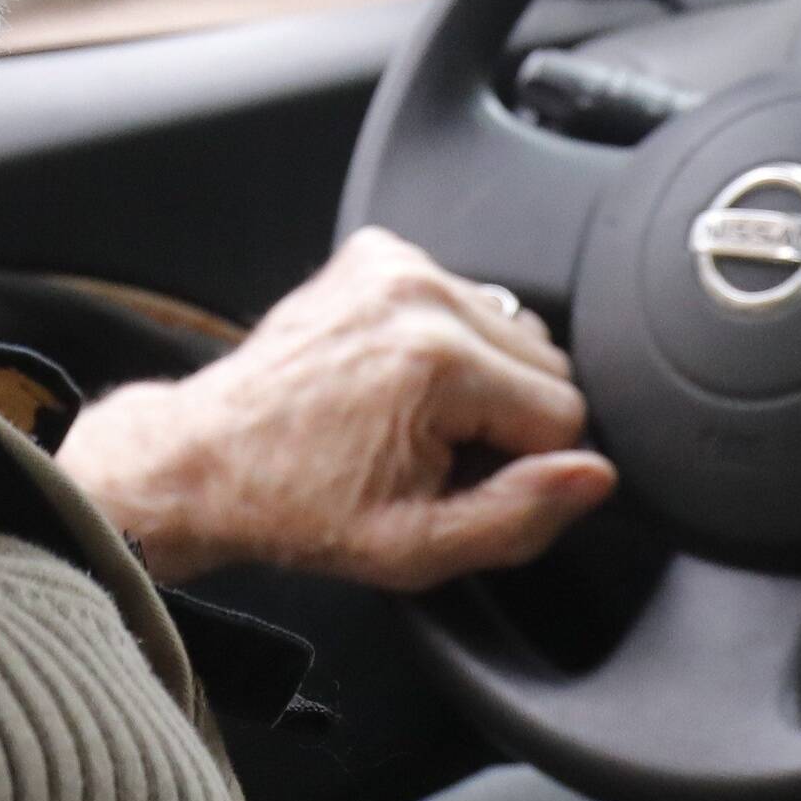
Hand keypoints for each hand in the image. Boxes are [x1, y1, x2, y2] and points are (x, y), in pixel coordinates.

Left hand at [53, 228, 619, 588]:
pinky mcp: (377, 252)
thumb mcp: (416, 548)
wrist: (208, 459)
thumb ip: (520, 517)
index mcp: (438, 361)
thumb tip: (592, 475)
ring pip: (512, 328)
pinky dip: (444, 339)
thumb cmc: (298, 507)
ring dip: (479, 376)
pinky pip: (463, 298)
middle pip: (546, 363)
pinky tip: (395, 378)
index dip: (524, 465)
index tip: (460, 479)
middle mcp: (421, 295)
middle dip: (505, 416)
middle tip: (430, 452)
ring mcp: (396, 264)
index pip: (566, 414)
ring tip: (408, 415)